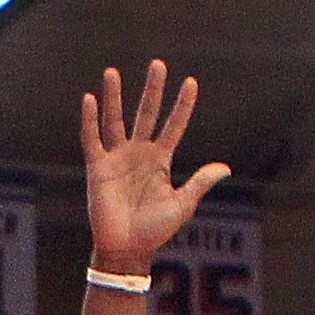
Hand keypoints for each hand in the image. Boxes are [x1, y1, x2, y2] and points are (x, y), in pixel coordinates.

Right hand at [78, 60, 229, 270]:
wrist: (127, 249)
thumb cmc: (155, 230)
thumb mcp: (182, 204)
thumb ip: (199, 182)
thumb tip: (225, 168)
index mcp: (161, 160)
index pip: (174, 125)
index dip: (182, 105)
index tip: (191, 82)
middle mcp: (139, 153)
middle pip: (146, 113)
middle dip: (152, 90)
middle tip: (158, 64)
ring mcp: (117, 158)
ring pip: (115, 119)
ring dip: (114, 96)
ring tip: (113, 71)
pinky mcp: (98, 167)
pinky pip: (92, 139)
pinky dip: (89, 120)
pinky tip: (90, 98)